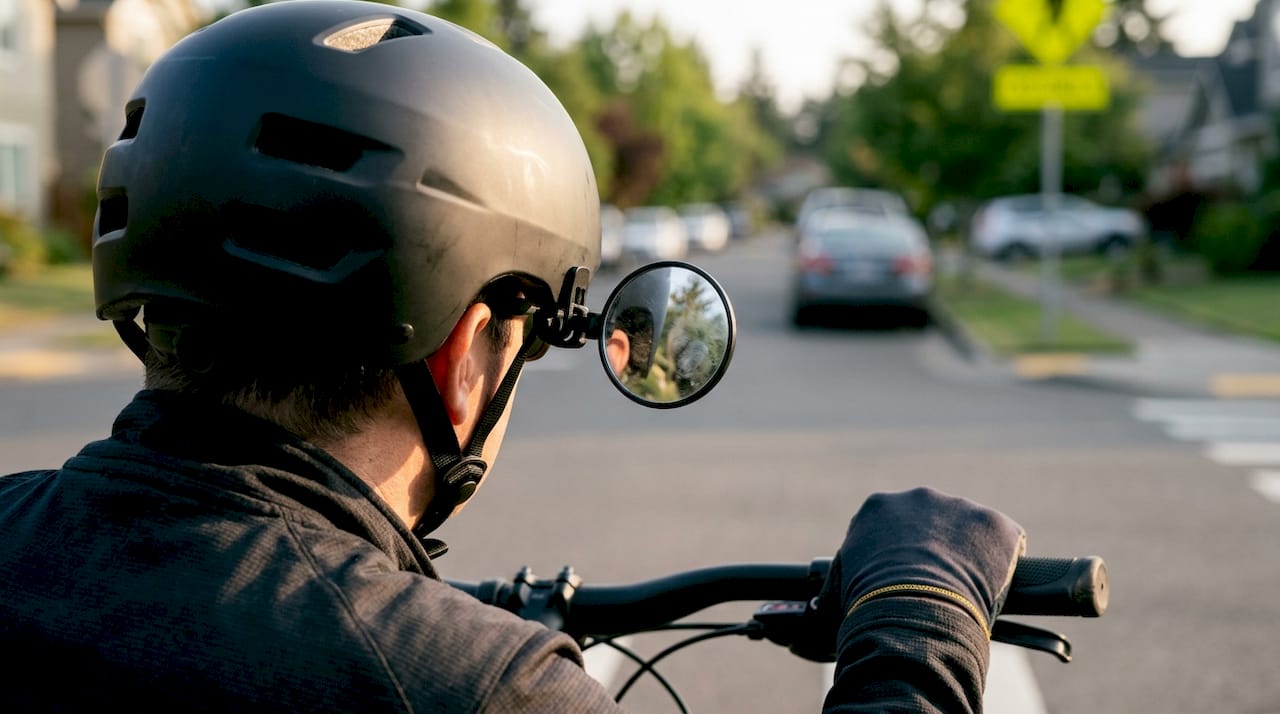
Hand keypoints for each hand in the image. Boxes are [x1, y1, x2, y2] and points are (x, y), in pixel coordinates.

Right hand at [817, 487, 1025, 635]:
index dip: (902, 553)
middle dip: (939, 547)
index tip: (907, 576)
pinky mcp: (996, 524)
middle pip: (934, 521)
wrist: (911, 611)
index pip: (894, 526)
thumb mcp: (842, 586)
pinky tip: (992, 586)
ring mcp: (960, 507)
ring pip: (970, 530)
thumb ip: (839, 583)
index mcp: (878, 507)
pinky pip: (1006, 542)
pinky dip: (1004, 563)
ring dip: (971, 554)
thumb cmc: (869, 604)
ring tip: (966, 590)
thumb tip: (817, 606)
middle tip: (938, 583)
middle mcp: (919, 497)